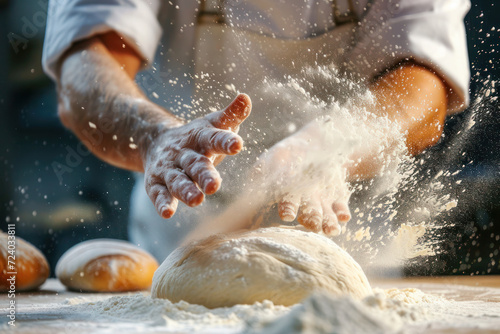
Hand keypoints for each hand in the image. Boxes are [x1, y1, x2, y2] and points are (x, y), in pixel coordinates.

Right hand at [144, 94, 251, 218]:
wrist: (156, 141)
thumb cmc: (197, 137)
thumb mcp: (213, 124)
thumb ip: (231, 115)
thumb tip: (246, 98)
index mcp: (201, 137)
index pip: (214, 138)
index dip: (226, 141)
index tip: (238, 145)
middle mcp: (184, 152)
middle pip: (195, 163)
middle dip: (204, 174)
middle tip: (215, 186)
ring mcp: (168, 167)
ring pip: (177, 179)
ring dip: (185, 190)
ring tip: (197, 200)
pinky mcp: (156, 182)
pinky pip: (158, 193)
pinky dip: (162, 202)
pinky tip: (167, 213)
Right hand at [253, 121, 350, 234]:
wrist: (315, 145)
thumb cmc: (289, 154)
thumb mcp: (275, 158)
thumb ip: (264, 171)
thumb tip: (251, 184)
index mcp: (288, 194)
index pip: (287, 204)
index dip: (287, 209)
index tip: (287, 215)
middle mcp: (305, 202)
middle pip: (308, 213)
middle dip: (311, 220)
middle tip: (313, 226)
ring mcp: (322, 201)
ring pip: (325, 215)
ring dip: (328, 223)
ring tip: (332, 230)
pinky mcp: (338, 198)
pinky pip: (340, 208)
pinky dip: (342, 213)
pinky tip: (344, 217)